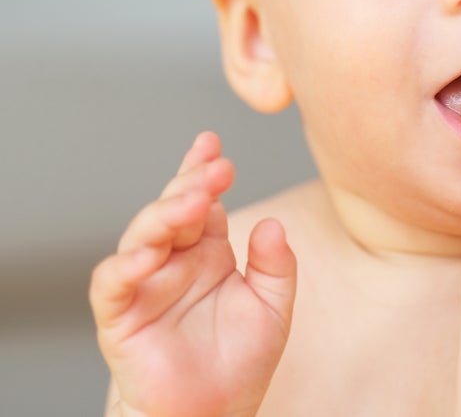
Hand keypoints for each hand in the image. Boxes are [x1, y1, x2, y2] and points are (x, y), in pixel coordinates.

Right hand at [90, 132, 295, 416]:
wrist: (213, 416)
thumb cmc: (239, 362)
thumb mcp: (272, 308)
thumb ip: (277, 266)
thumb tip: (273, 224)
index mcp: (207, 249)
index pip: (201, 199)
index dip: (201, 170)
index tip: (212, 143)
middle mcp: (174, 259)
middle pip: (172, 209)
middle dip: (189, 185)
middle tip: (213, 170)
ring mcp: (145, 283)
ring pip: (143, 235)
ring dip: (163, 215)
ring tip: (190, 203)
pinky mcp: (120, 315)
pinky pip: (113, 283)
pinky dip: (125, 266)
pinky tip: (148, 255)